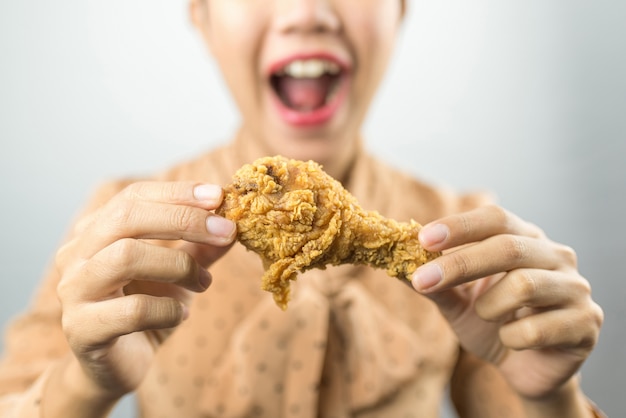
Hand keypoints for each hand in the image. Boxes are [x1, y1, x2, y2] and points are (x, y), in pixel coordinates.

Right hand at [55, 182, 235, 399]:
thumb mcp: (178, 274)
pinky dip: (167, 310)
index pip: (133, 196)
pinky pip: (132, 310)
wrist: (117, 365)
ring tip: (204, 282)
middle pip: (126, 218)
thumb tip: (233, 224)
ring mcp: (75, 290)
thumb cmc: (145, 310)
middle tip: (226, 230)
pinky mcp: (83, 328)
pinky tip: (181, 315)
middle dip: (183, 220)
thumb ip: (201, 248)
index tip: (218, 196)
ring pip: (126, 257)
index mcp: (97, 232)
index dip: (176, 193)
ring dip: (179, 266)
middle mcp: (77, 254)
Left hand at [411, 205, 602, 398]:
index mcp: (525, 239)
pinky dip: (512, 337)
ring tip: (484, 316)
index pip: (495, 218)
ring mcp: (575, 288)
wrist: (526, 368)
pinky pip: (539, 328)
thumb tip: (396, 265)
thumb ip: (434, 283)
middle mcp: (555, 256)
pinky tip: (511, 340)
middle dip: (460, 264)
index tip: (423, 238)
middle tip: (422, 279)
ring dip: (489, 307)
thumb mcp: (457, 303)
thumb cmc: (492, 324)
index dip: (459, 225)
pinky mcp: (586, 324)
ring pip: (525, 285)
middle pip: (508, 246)